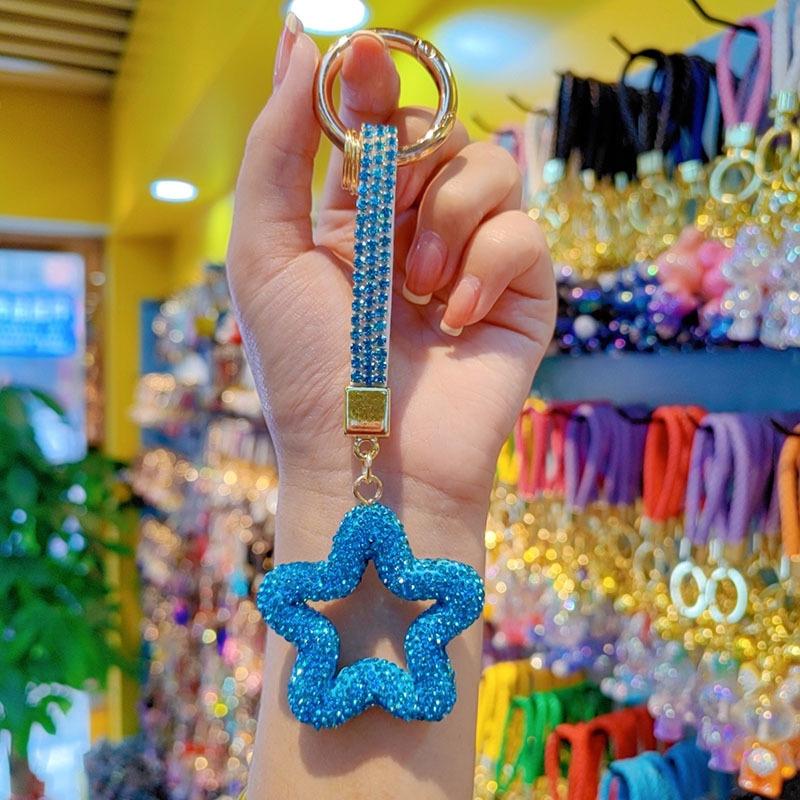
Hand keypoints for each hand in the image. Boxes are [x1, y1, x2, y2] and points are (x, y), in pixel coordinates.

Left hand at [227, 16, 554, 518]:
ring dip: (450, 215)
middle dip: (411, 158)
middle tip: (388, 210)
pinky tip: (457, 317)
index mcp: (351, 220)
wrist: (370, 463)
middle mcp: (413, 232)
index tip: (362, 58)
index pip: (374, 126)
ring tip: (419, 286)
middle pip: (438, 132)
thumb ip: (278, 149)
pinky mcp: (521, 294)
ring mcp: (470, 261)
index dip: (371, 89)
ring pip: (490, 168)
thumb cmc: (307, 369)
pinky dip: (489, 266)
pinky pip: (524, 233)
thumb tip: (302, 41)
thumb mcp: (265, 254)